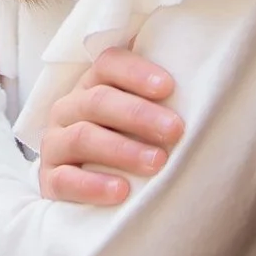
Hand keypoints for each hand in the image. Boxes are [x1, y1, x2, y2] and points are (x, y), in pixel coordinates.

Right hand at [36, 48, 183, 204]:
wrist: (87, 189)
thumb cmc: (128, 144)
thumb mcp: (138, 119)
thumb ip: (158, 99)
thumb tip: (206, 76)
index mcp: (93, 85)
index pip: (108, 64)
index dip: (136, 73)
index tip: (169, 87)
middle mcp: (70, 108)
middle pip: (98, 100)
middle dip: (139, 114)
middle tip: (175, 131)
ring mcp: (55, 143)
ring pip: (83, 137)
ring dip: (122, 149)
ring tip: (157, 162)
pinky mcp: (49, 179)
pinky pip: (65, 179)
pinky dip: (93, 185)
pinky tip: (121, 191)